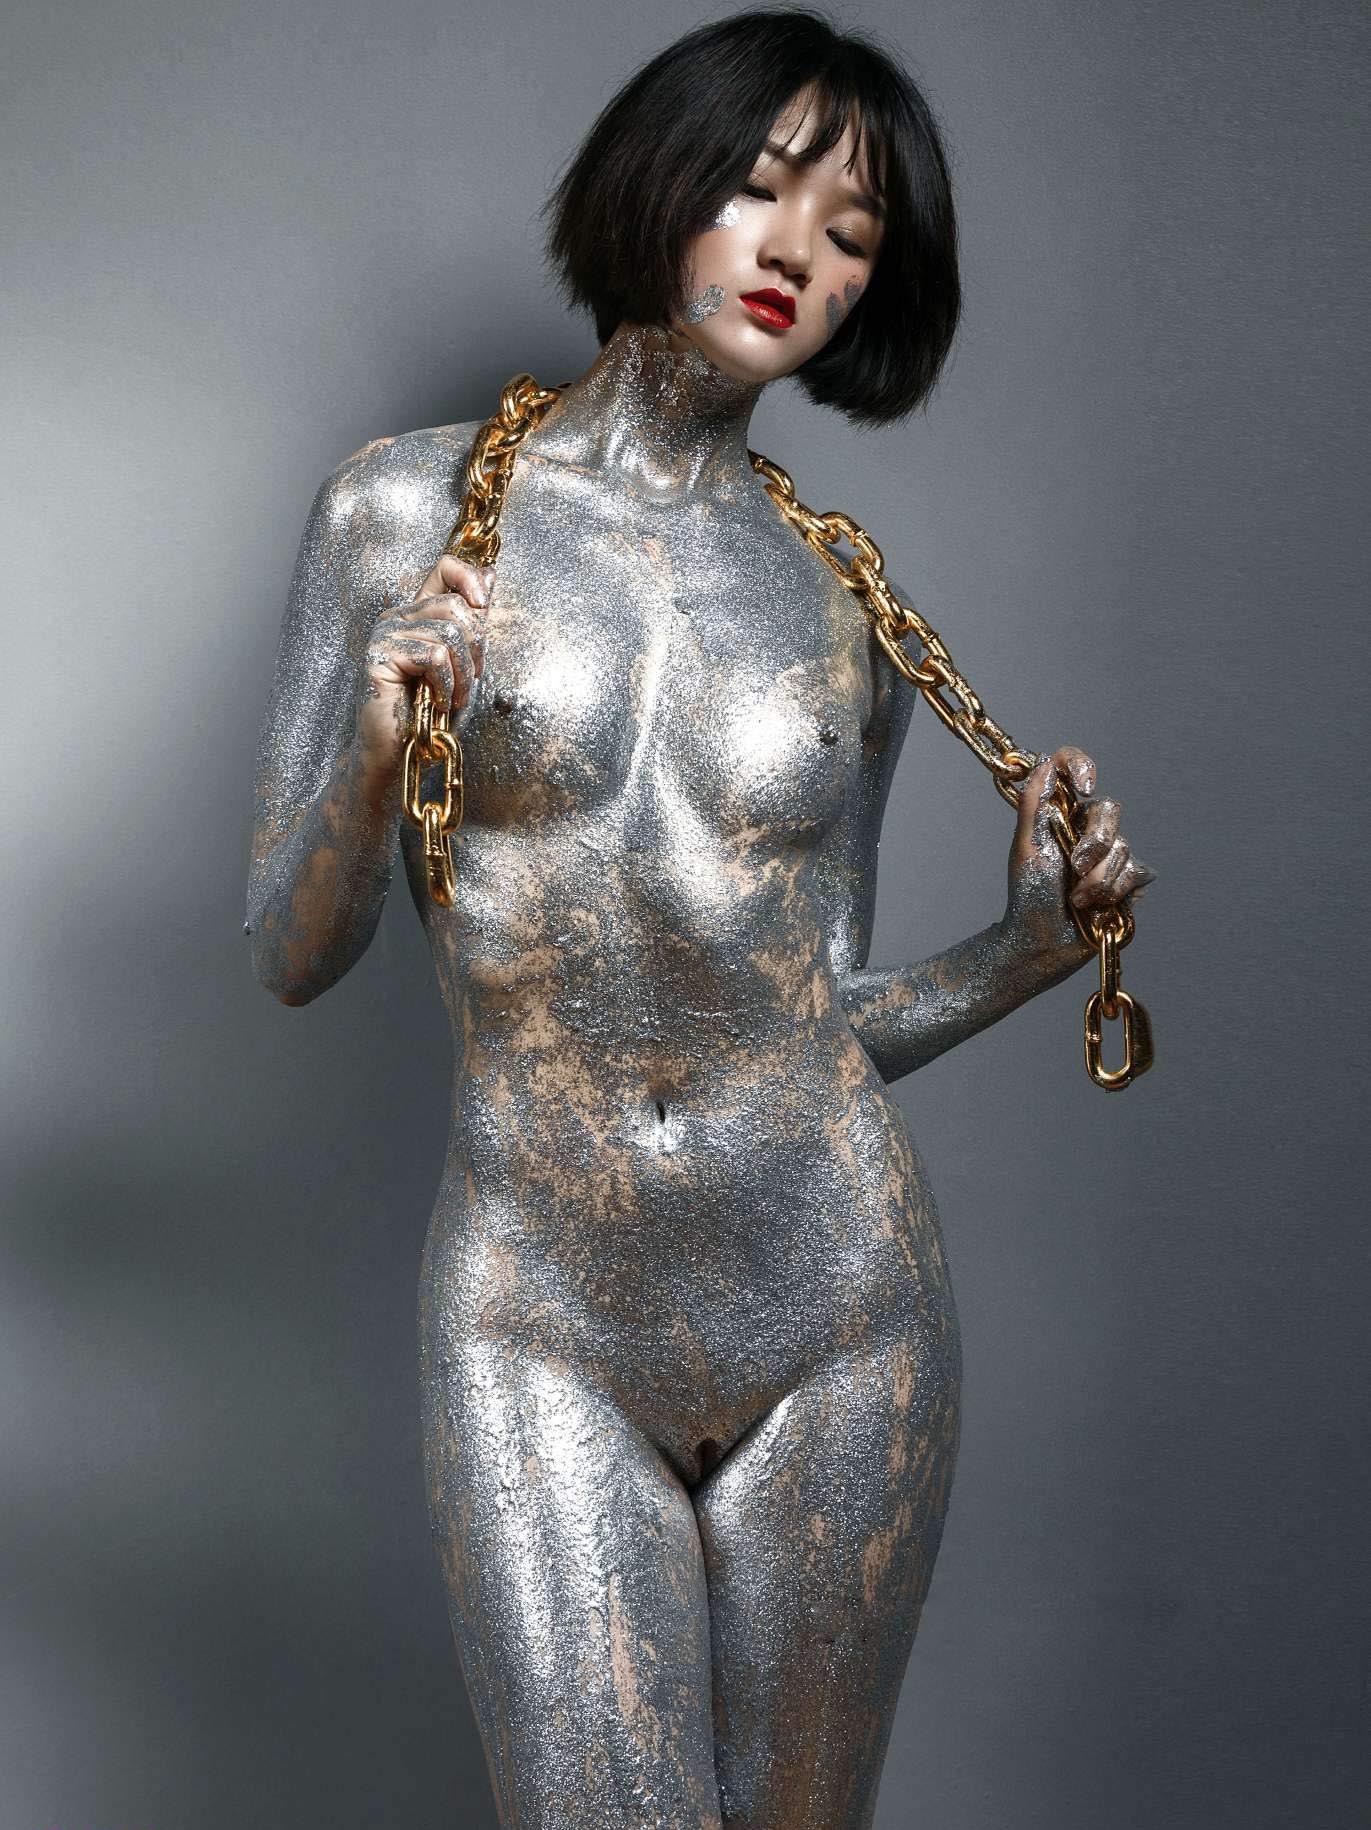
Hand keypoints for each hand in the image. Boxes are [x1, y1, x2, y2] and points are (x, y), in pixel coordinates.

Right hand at [355, 553, 491, 783]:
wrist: (397, 752)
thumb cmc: (429, 712)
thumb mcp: (462, 662)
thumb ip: (472, 621)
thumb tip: (491, 574)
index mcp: (416, 613)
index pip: (444, 567)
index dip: (469, 578)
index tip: (482, 606)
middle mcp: (396, 617)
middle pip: (454, 605)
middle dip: (475, 647)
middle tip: (470, 680)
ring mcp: (385, 635)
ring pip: (447, 633)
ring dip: (462, 674)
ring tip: (455, 698)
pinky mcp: (379, 657)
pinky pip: (433, 657)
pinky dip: (446, 685)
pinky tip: (438, 703)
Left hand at [1003, 744, 1156, 956]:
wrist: (1043, 941)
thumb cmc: (1028, 896)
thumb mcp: (1026, 848)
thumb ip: (1034, 805)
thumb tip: (1045, 763)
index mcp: (1059, 814)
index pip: (1072, 768)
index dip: (1081, 766)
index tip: (1083, 787)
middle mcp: (1086, 828)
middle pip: (1109, 811)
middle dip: (1095, 845)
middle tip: (1075, 869)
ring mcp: (1109, 854)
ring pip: (1123, 848)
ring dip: (1098, 880)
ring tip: (1077, 900)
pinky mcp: (1127, 881)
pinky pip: (1138, 873)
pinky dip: (1116, 892)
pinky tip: (1097, 907)